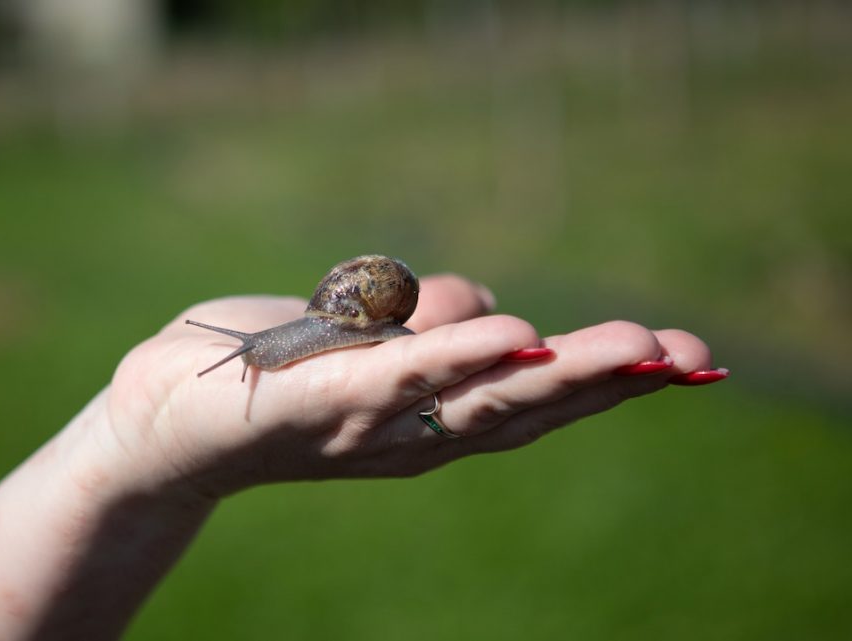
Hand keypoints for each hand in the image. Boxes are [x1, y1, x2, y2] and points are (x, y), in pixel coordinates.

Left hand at [104, 274, 722, 498]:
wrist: (163, 426)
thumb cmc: (268, 373)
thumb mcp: (359, 343)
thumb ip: (419, 326)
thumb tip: (479, 302)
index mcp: (426, 422)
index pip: (526, 402)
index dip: (603, 385)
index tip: (679, 360)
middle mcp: (411, 437)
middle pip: (523, 406)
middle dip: (609, 381)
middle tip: (689, 355)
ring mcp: (370, 425)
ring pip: (476, 397)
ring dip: (560, 370)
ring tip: (634, 345)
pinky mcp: (319, 401)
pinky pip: (395, 380)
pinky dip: (456, 358)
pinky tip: (511, 336)